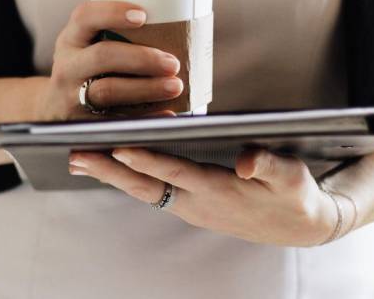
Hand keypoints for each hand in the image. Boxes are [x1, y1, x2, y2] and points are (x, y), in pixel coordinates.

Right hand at [36, 0, 182, 120]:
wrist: (52, 108)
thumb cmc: (85, 69)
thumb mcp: (86, 46)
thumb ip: (116, 35)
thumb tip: (178, 26)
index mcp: (71, 39)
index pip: (85, 16)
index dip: (113, 13)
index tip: (143, 15)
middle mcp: (68, 66)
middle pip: (102, 57)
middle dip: (141, 58)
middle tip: (172, 63)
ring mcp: (72, 96)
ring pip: (107, 91)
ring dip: (146, 88)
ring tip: (174, 86)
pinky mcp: (84, 122)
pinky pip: (115, 121)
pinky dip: (145, 117)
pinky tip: (167, 113)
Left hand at [67, 147, 339, 246]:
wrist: (298, 228)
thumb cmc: (294, 196)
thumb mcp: (292, 177)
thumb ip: (269, 165)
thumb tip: (245, 162)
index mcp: (219, 191)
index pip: (176, 171)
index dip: (147, 158)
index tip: (117, 146)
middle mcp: (197, 203)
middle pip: (145, 185)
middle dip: (109, 170)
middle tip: (75, 155)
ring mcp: (190, 208)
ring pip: (143, 190)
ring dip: (111, 175)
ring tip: (79, 158)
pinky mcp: (190, 206)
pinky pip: (152, 192)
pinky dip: (127, 178)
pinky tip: (110, 166)